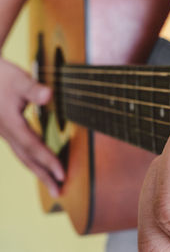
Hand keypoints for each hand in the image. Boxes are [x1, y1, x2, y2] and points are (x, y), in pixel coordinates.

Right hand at [0, 58, 63, 196]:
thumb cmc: (1, 76)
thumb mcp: (18, 80)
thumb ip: (33, 89)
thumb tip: (49, 95)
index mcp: (11, 124)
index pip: (33, 147)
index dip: (48, 161)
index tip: (63, 175)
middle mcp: (7, 133)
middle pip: (27, 159)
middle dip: (44, 176)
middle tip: (59, 193)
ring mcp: (5, 133)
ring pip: (22, 157)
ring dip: (38, 171)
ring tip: (52, 184)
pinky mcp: (6, 130)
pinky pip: (20, 151)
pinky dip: (31, 161)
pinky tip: (38, 164)